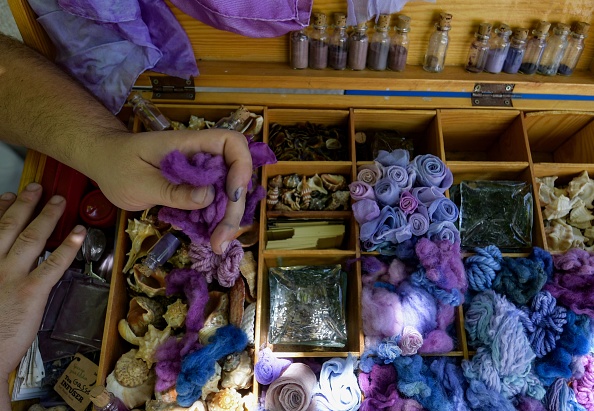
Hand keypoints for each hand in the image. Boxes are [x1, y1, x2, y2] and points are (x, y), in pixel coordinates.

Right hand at [0, 184, 85, 394]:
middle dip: (24, 205)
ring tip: (58, 201)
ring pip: (31, 239)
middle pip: (8, 227)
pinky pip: (53, 264)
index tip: (7, 196)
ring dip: (47, 217)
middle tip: (36, 188)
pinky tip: (79, 233)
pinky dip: (68, 247)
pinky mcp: (32, 292)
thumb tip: (2, 261)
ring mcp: (11, 277)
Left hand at [88, 128, 252, 253]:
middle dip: (234, 207)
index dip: (241, 166)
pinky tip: (210, 238)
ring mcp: (200, 173)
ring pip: (228, 192)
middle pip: (235, 175)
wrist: (105, 163)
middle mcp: (201, 157)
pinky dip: (216, 220)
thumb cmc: (117, 166)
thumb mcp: (140, 183)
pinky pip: (215, 202)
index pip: (231, 143)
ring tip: (217, 244)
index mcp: (189, 144)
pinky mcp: (196, 188)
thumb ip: (173, 191)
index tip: (232, 194)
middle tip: (221, 238)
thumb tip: (209, 196)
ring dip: (227, 218)